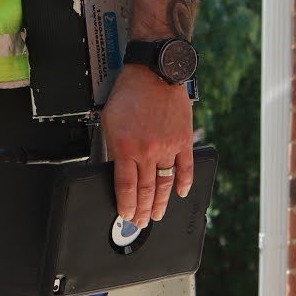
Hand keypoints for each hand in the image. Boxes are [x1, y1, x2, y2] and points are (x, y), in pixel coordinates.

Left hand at [100, 65, 194, 228]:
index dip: (126, 205)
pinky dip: (184, 182)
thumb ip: (114, 149)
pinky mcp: (184, 140)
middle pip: (145, 190)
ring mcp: (168, 147)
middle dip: (142, 210)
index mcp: (127, 146)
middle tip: (140, 222)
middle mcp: (148, 150)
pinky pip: (185, 167)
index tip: (125, 216)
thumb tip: (117, 172)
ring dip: (161, 202)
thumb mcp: (110, 121)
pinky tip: (181, 193)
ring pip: (165, 183)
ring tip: (157, 215)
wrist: (154, 72)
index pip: (126, 186)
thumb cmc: (130, 93)